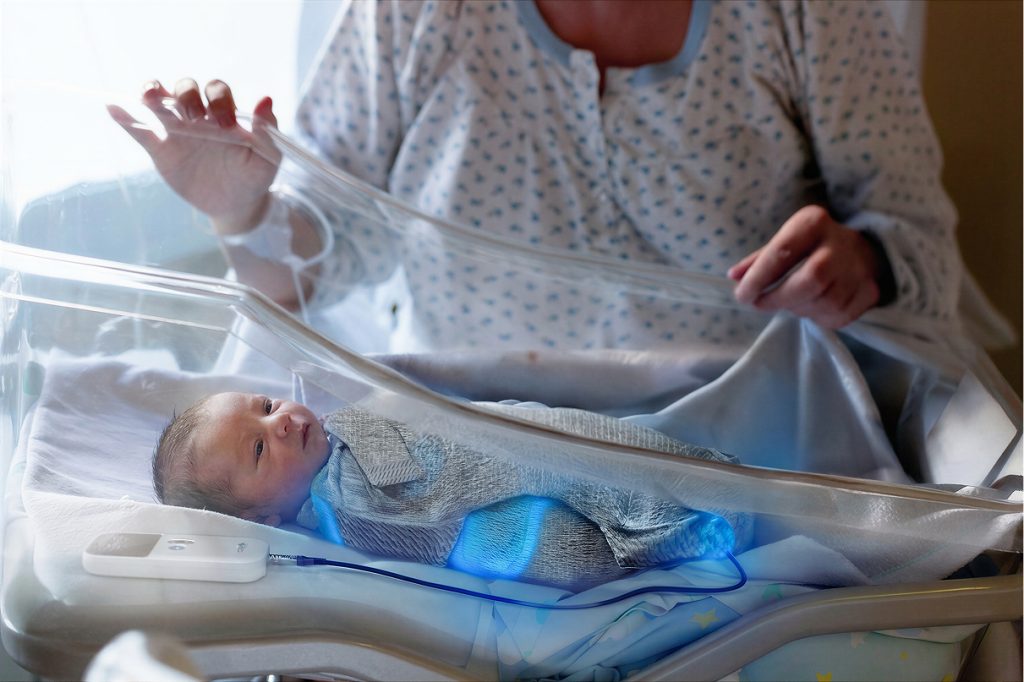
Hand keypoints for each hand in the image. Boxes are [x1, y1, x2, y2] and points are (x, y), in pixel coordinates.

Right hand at [108, 79, 281, 233]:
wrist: (235, 205)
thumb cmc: (254, 177)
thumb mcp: (268, 158)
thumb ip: (267, 130)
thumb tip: (266, 99)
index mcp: (225, 113)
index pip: (216, 90)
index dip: (218, 99)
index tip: (226, 123)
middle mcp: (199, 115)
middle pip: (185, 89)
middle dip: (186, 94)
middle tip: (193, 116)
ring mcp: (178, 131)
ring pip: (160, 102)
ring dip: (153, 93)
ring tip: (149, 97)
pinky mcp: (161, 150)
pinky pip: (139, 131)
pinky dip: (125, 119)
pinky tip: (113, 107)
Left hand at [728, 205, 880, 328]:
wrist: (860, 250)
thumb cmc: (810, 246)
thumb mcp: (784, 241)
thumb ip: (758, 260)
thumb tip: (734, 277)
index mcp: (813, 222)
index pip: (783, 252)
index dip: (759, 277)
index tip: (742, 294)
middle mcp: (840, 243)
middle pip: (811, 280)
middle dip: (779, 298)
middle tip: (759, 304)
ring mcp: (859, 269)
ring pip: (824, 302)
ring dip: (798, 309)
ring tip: (789, 302)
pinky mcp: (870, 293)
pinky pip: (838, 316)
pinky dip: (817, 318)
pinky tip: (811, 307)